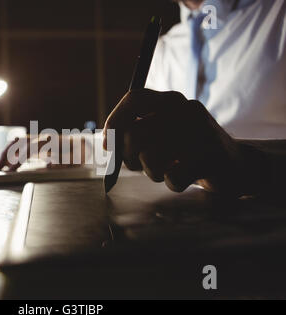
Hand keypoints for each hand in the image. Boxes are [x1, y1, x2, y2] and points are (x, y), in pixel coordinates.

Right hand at [0, 134, 88, 171]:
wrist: (82, 145)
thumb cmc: (78, 155)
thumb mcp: (74, 161)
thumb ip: (62, 163)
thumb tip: (49, 165)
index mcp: (51, 141)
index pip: (30, 149)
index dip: (19, 159)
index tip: (10, 170)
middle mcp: (43, 137)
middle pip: (20, 142)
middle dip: (7, 154)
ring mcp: (39, 139)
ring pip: (18, 142)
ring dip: (7, 152)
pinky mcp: (37, 142)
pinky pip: (22, 144)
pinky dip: (12, 151)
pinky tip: (5, 160)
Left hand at [103, 88, 264, 195]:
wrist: (236, 165)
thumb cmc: (187, 151)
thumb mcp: (163, 133)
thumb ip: (136, 132)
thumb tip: (109, 144)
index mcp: (171, 101)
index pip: (133, 99)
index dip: (114, 122)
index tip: (109, 145)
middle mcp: (185, 110)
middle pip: (135, 133)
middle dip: (128, 157)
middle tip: (139, 165)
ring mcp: (200, 132)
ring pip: (150, 157)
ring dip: (152, 172)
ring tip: (165, 170)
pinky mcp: (210, 157)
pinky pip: (172, 176)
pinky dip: (173, 183)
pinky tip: (184, 177)